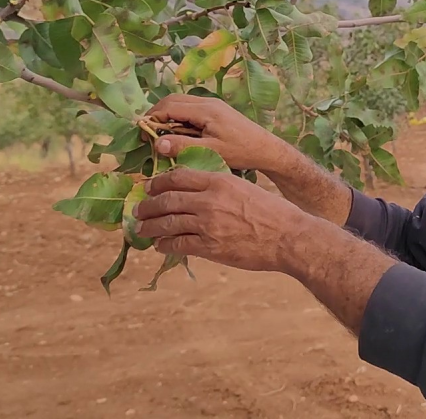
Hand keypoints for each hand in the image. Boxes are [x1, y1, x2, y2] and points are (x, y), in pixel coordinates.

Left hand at [131, 167, 312, 273]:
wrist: (287, 236)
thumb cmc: (271, 212)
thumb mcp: (243, 187)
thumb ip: (219, 187)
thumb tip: (197, 191)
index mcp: (218, 181)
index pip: (178, 177)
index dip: (158, 182)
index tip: (149, 186)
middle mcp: (209, 200)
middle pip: (167, 200)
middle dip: (148, 205)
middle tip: (138, 209)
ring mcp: (207, 224)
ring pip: (167, 223)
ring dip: (150, 226)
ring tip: (141, 229)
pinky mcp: (209, 246)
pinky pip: (178, 244)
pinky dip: (165, 245)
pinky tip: (160, 245)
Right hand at [145, 94, 292, 173]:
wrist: (266, 148)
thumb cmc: (241, 152)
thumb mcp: (211, 152)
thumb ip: (183, 146)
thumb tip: (157, 143)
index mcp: (205, 109)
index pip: (169, 106)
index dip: (152, 118)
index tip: (143, 134)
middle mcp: (207, 102)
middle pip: (172, 100)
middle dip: (157, 114)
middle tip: (147, 133)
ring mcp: (212, 104)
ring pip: (181, 102)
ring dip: (168, 115)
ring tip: (160, 135)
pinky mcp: (215, 110)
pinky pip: (190, 108)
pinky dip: (179, 117)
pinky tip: (177, 134)